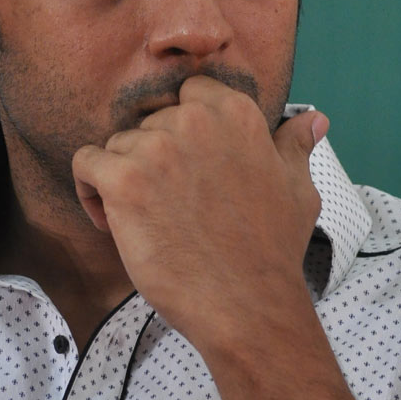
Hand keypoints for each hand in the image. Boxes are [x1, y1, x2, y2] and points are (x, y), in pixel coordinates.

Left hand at [72, 76, 328, 351]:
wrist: (247, 305)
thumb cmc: (272, 253)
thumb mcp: (297, 191)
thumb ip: (294, 147)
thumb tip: (314, 120)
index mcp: (237, 114)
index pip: (190, 95)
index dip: (183, 133)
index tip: (188, 168)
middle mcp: (195, 121)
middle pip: (150, 124)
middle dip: (154, 160)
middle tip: (170, 206)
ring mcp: (156, 149)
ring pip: (117, 146)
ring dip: (124, 179)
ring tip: (146, 221)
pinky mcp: (124, 180)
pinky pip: (86, 164)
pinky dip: (91, 192)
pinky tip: (113, 222)